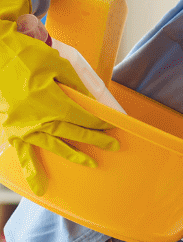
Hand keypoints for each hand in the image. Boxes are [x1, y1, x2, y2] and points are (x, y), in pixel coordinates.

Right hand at [0, 0, 118, 193]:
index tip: (111, 126)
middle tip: (113, 147)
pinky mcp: (10, 129)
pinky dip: (31, 169)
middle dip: (95, 140)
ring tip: (90, 164)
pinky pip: (22, 152)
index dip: (99, 123)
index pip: (84, 119)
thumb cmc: (28, 55)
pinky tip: (39, 186)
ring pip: (53, 146)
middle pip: (74, 133)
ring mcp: (23, 128)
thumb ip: (78, 85)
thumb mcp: (59, 65)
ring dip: (73, 156)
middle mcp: (40, 121)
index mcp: (54, 104)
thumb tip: (94, 100)